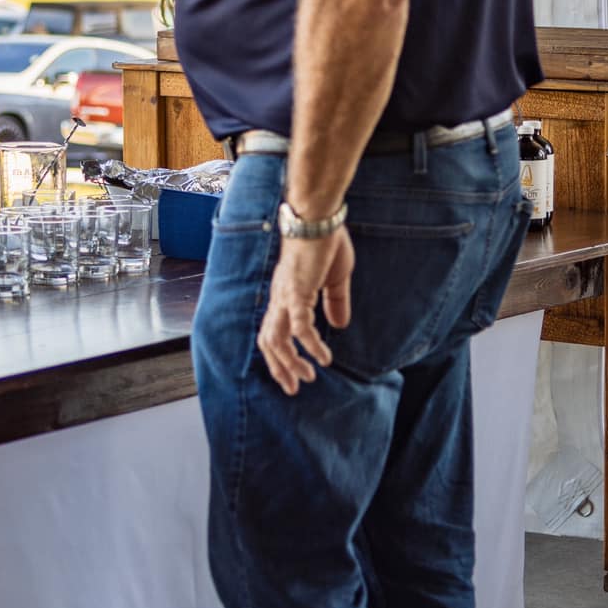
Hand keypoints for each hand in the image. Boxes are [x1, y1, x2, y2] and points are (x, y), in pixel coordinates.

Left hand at [257, 227, 354, 395]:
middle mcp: (280, 299)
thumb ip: (335, 302)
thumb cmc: (325, 243)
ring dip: (291, 362)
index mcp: (285, 296)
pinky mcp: (297, 292)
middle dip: (280, 368)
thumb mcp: (334, 279)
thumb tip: (340, 325)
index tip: (294, 373)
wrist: (319, 218)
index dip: (280, 355)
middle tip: (295, 388)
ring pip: (277, 339)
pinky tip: (324, 357)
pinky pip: (300, 326)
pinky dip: (310, 345)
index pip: (273, 331)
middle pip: (268, 342)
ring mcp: (286, 296)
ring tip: (308, 378)